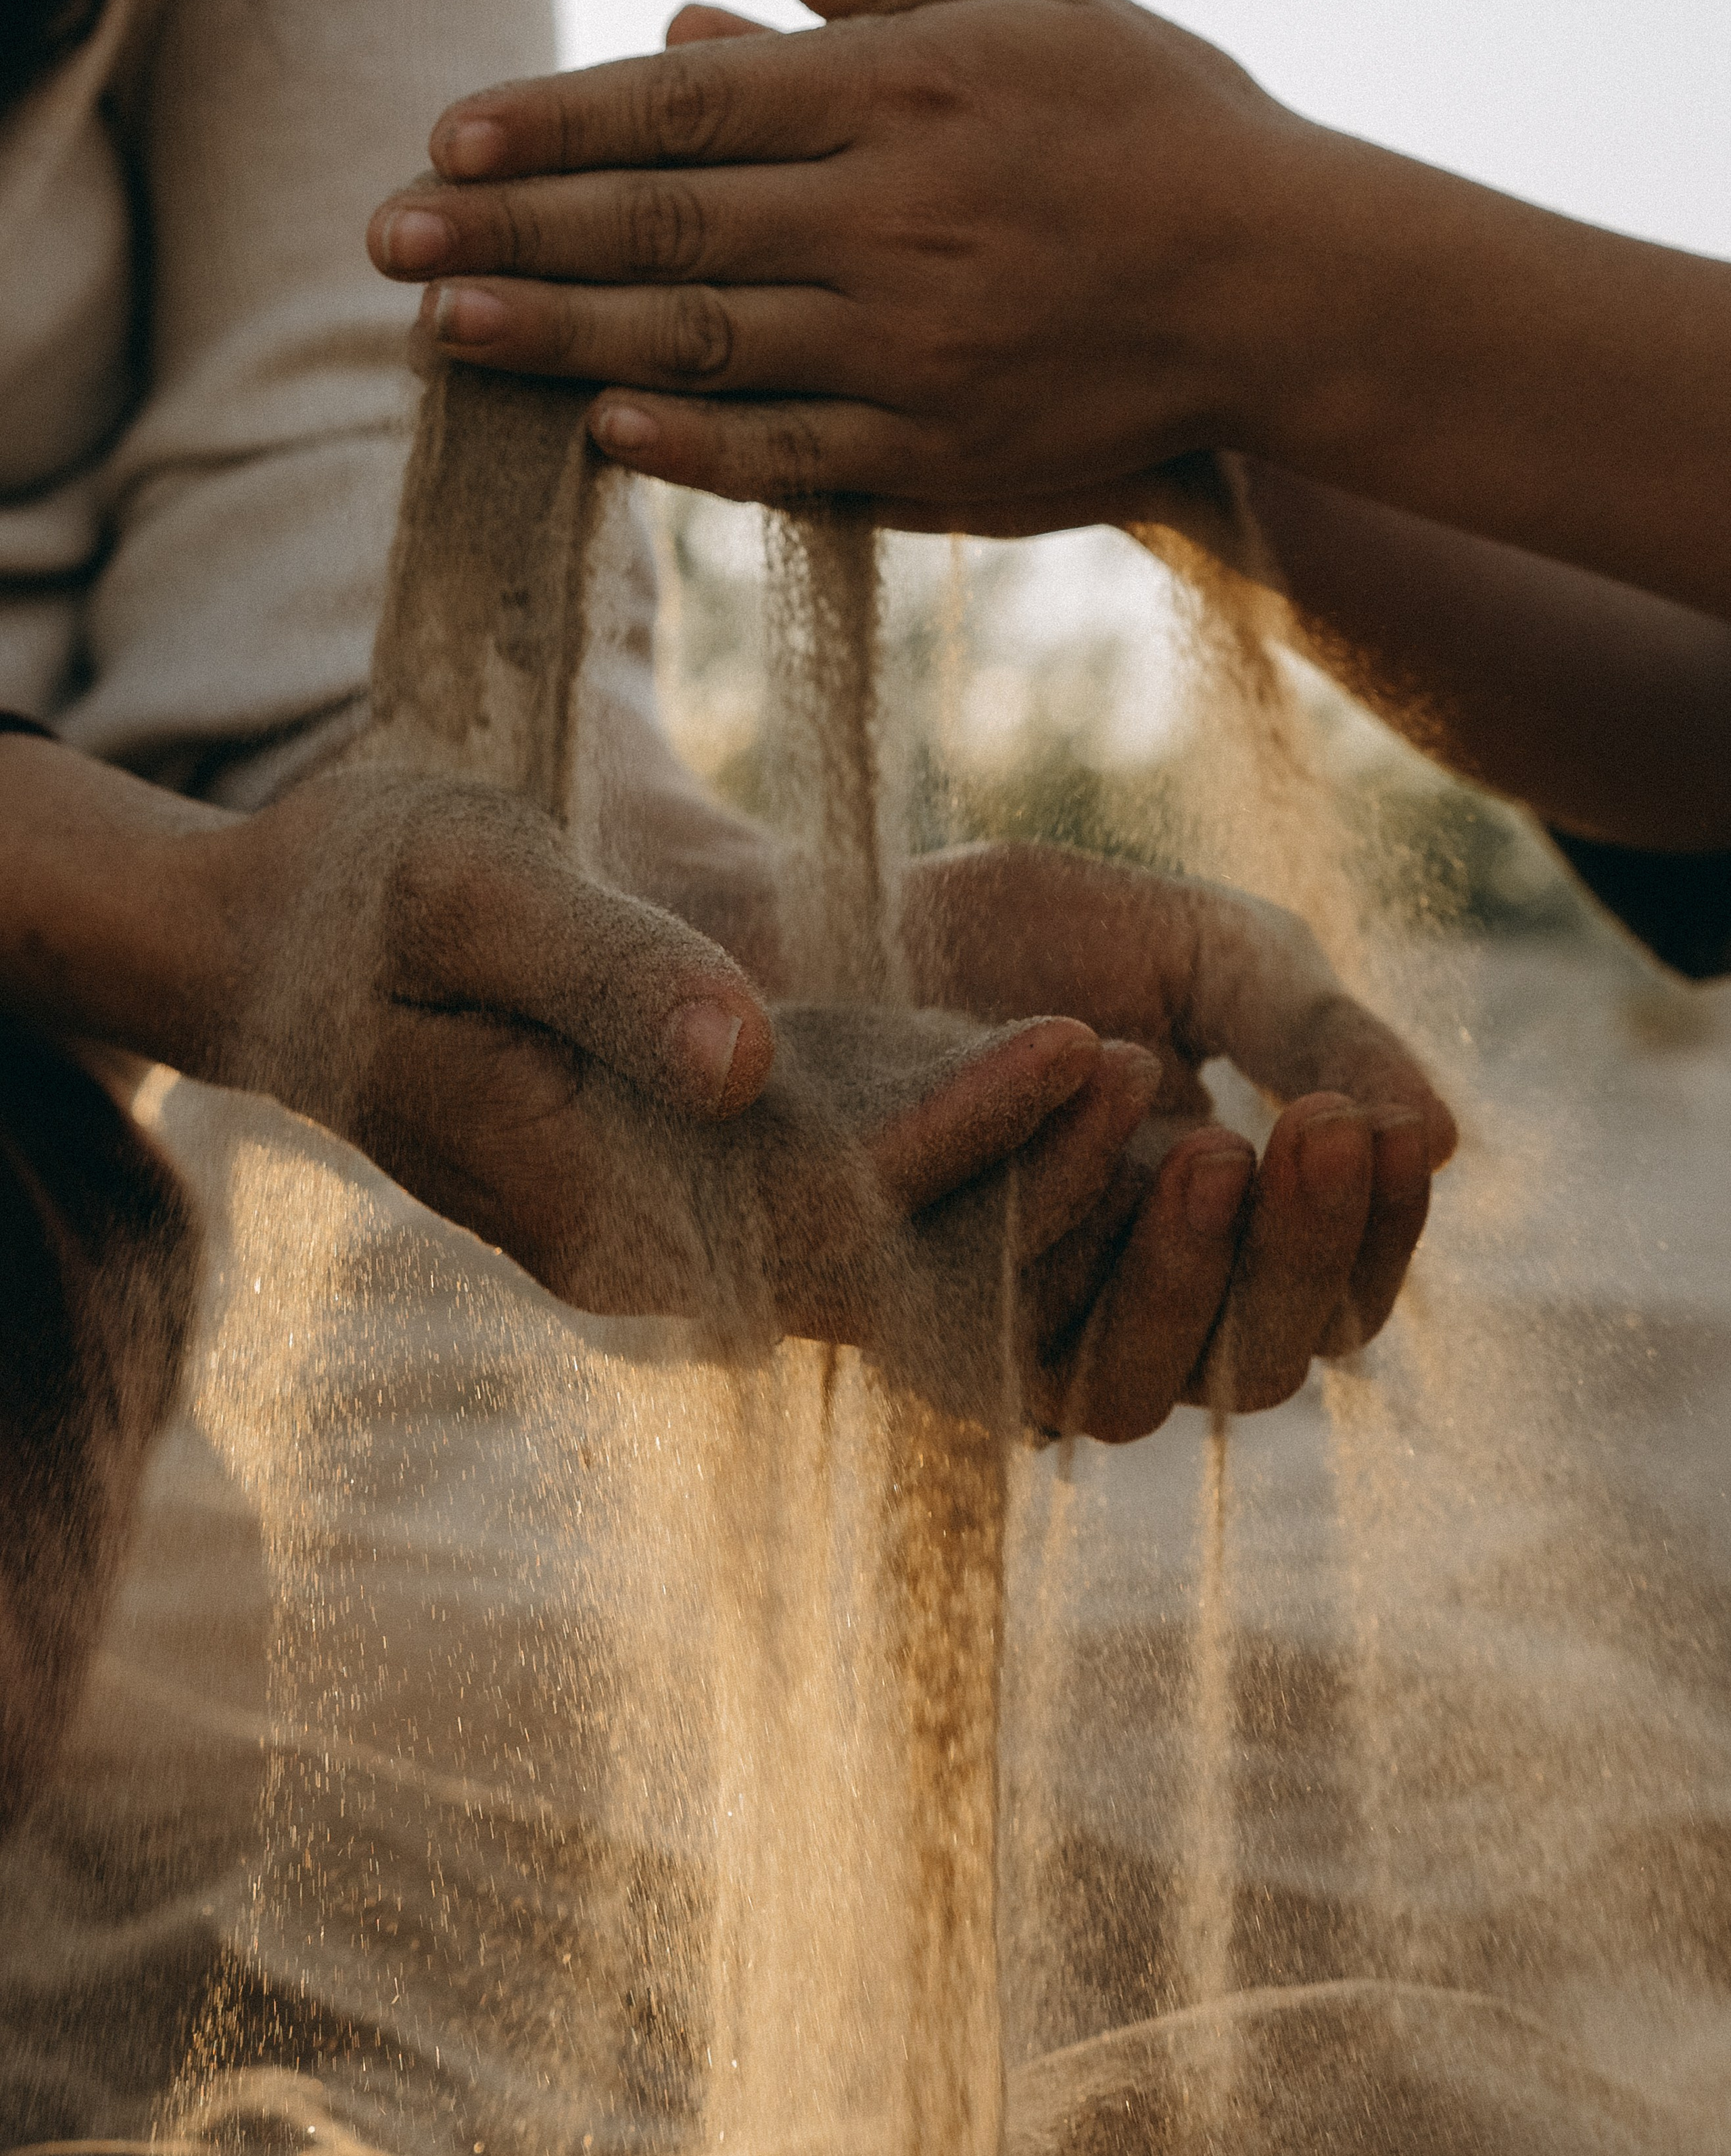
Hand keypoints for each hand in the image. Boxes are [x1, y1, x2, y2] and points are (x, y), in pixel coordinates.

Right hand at [204, 766, 1158, 1355]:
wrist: (279, 947)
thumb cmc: (358, 895)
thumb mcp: (467, 888)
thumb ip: (605, 969)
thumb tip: (738, 1058)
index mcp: (590, 1201)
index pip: (818, 1207)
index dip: (963, 1138)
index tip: (1092, 1046)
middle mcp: (658, 1257)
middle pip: (894, 1267)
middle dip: (1049, 1197)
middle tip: (1208, 1103)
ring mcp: (691, 1239)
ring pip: (908, 1260)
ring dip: (1048, 1203)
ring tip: (1193, 1101)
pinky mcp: (718, 1195)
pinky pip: (885, 1221)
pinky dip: (995, 1177)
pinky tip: (1108, 1107)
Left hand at [367, 0, 1306, 529]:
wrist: (1284, 286)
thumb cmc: (1158, 124)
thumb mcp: (1029, 1)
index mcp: (900, 96)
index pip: (684, 108)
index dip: (554, 123)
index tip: (449, 137)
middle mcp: (887, 222)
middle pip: (662, 229)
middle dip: (511, 234)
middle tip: (384, 243)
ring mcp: (910, 348)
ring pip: (701, 345)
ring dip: (560, 340)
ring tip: (446, 332)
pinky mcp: (939, 451)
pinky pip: (789, 453)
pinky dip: (691, 446)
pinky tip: (599, 433)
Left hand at [901, 841, 1456, 1437]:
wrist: (842, 902)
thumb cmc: (1031, 935)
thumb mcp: (1205, 955)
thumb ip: (1313, 1035)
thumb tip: (1445, 1139)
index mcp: (1219, 1243)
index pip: (1335, 1301)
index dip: (1379, 1236)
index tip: (1395, 1130)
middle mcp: (1128, 1317)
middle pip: (1258, 1367)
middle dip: (1303, 1253)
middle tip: (1327, 1125)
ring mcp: (1023, 1334)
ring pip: (1135, 1392)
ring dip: (1186, 1276)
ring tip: (1215, 1146)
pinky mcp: (918, 1325)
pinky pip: (1001, 1340)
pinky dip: (1055, 1242)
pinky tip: (1094, 1132)